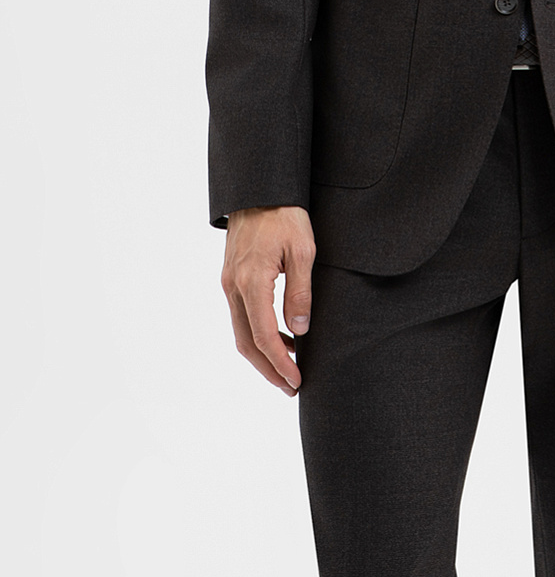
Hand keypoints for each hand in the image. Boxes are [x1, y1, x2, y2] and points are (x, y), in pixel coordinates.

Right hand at [221, 205, 315, 395]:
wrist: (259, 189)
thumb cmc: (285, 214)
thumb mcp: (302, 250)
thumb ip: (300, 291)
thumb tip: (300, 330)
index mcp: (251, 281)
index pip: (263, 336)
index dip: (280, 363)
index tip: (297, 380)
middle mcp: (233, 287)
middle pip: (246, 343)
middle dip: (269, 369)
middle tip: (291, 387)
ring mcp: (229, 283)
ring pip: (241, 332)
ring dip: (262, 354)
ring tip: (289, 368)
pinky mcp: (231, 278)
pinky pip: (241, 316)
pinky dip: (257, 334)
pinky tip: (280, 337)